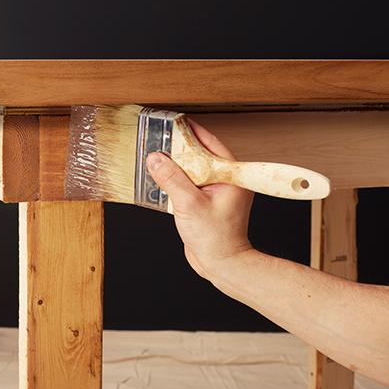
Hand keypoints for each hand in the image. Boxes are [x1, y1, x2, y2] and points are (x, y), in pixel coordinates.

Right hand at [146, 119, 253, 279]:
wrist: (222, 265)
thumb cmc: (217, 239)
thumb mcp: (189, 205)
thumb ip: (171, 179)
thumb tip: (156, 159)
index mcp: (231, 176)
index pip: (211, 143)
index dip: (192, 132)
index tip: (175, 123)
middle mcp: (226, 181)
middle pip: (200, 155)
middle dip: (179, 149)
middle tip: (160, 140)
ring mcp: (216, 192)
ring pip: (193, 170)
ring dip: (176, 167)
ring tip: (157, 159)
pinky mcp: (206, 203)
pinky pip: (190, 185)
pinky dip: (176, 181)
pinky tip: (162, 181)